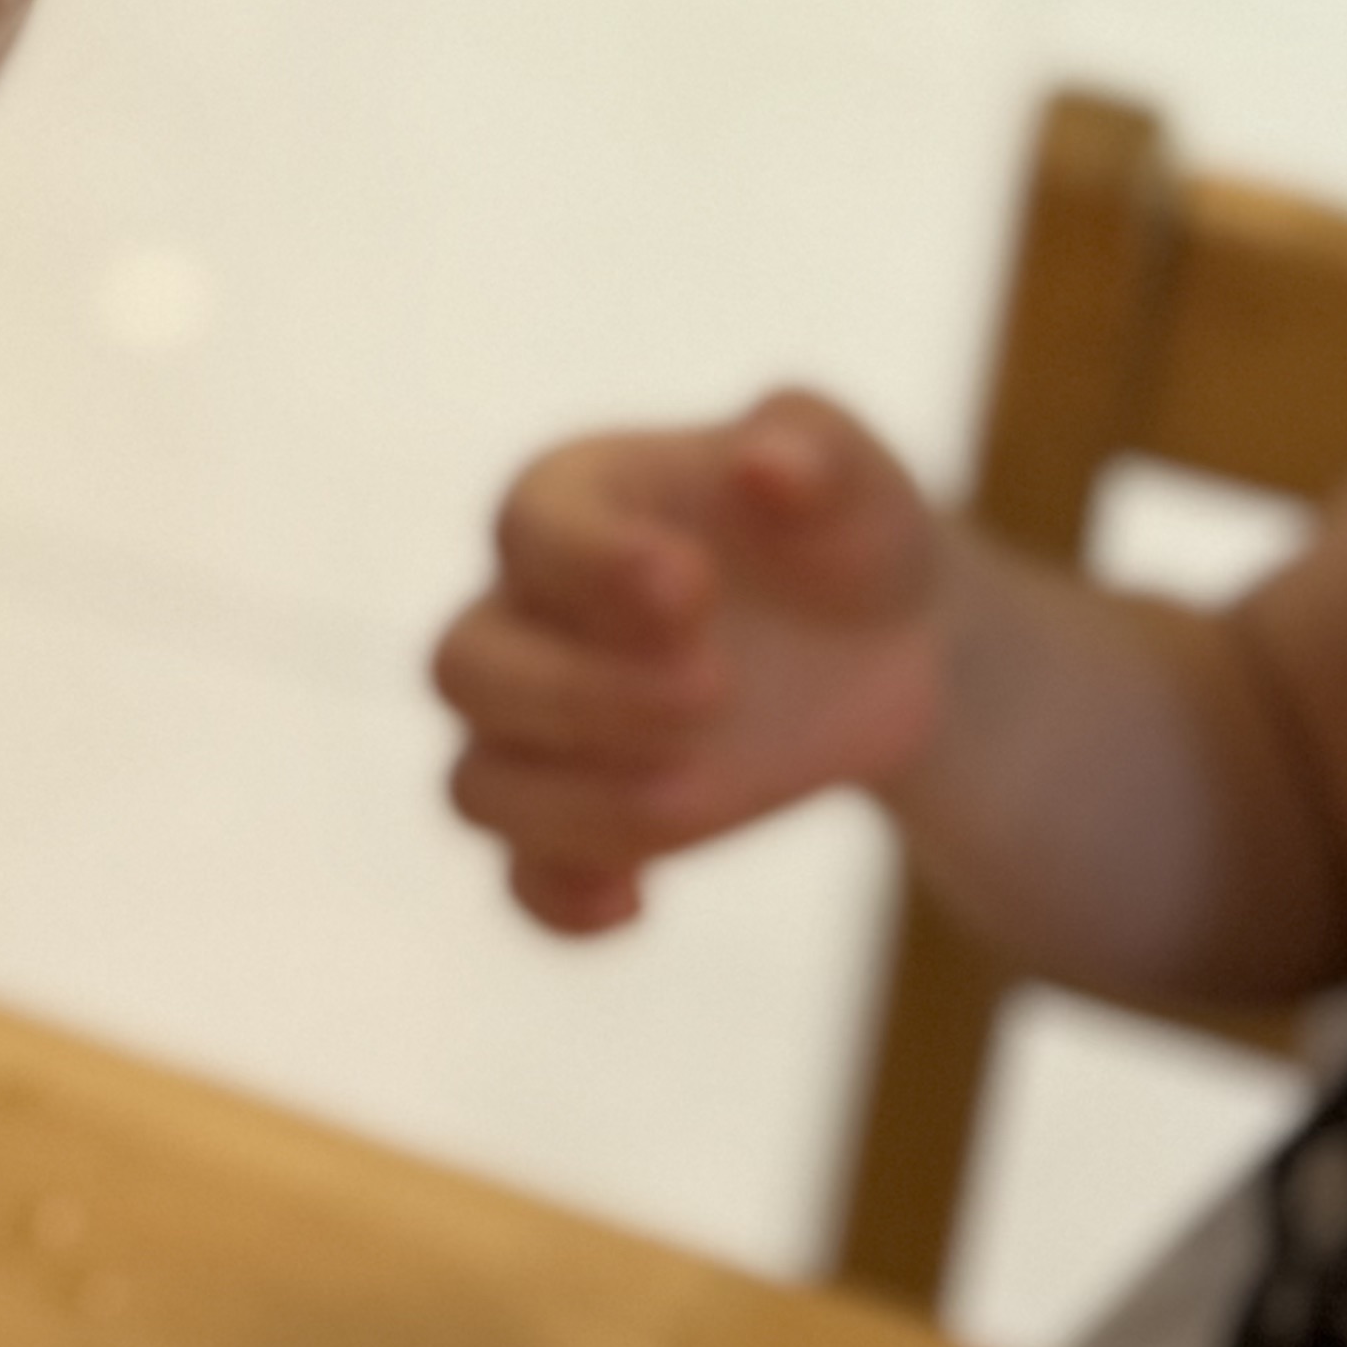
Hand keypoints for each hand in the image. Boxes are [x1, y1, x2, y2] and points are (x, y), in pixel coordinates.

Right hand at [432, 393, 952, 934]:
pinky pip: (522, 881)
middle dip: (582, 697)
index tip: (696, 590)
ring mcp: (546, 730)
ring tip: (701, 793)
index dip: (592, 568)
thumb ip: (814, 446)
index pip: (527, 532)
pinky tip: (637, 901)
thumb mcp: (856, 476)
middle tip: (717, 694)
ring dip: (578, 805)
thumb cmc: (842, 535)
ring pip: (478, 786)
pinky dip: (559, 901)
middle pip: (468, 667)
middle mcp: (527, 615)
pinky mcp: (587, 822)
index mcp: (569, 504)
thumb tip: (763, 464)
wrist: (878, 643)